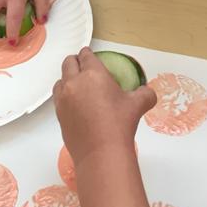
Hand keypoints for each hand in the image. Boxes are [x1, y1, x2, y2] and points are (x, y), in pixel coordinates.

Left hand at [53, 48, 156, 166]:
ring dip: (68, 78)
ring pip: (60, 79)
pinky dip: (64, 95)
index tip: (91, 56)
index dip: (88, 54)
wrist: (101, 153)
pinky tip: (74, 103)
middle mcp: (74, 82)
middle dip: (75, 61)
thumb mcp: (138, 105)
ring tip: (78, 86)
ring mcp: (63, 98)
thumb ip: (145, 94)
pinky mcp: (58, 114)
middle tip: (83, 67)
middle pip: (68, 62)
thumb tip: (147, 93)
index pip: (86, 55)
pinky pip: (58, 97)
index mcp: (93, 74)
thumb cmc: (120, 124)